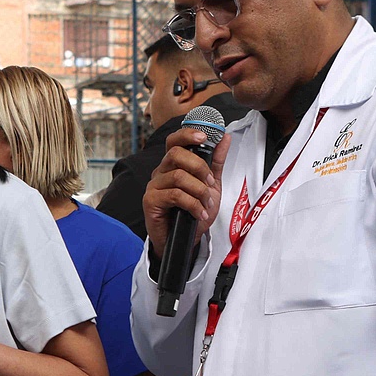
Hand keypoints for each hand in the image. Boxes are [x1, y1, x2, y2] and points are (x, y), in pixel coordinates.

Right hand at [142, 129, 225, 259]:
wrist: (185, 240)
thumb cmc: (193, 213)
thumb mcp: (211, 185)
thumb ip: (216, 161)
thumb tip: (225, 137)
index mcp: (173, 165)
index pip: (174, 141)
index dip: (187, 134)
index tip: (205, 136)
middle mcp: (161, 172)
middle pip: (175, 154)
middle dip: (199, 166)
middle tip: (210, 182)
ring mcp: (154, 186)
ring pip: (178, 176)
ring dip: (199, 190)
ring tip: (206, 203)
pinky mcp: (151, 201)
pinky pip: (175, 195)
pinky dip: (193, 204)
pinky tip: (199, 213)